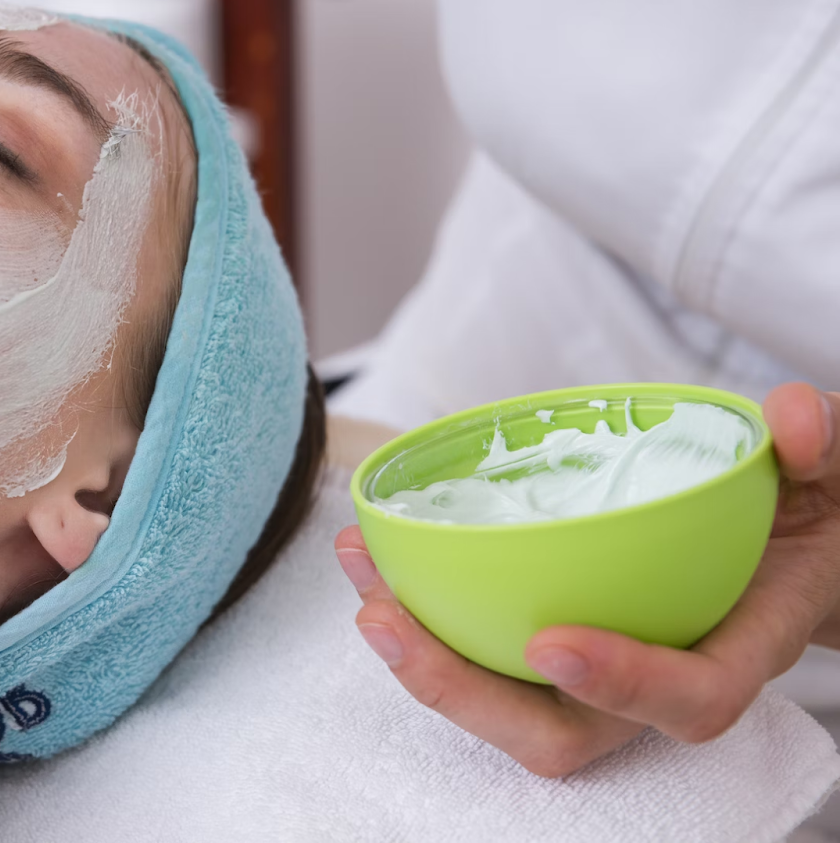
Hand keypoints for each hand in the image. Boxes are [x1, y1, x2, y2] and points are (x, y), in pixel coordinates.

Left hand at [334, 382, 839, 776]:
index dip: (621, 684)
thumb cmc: (806, 513)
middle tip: (389, 623)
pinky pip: (482, 655)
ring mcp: (599, 668)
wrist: (793, 541)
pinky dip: (423, 614)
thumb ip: (820, 442)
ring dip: (422, 660)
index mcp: (738, 646)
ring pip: (505, 706)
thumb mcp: (829, 475)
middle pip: (561, 734)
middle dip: (464, 693)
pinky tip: (373, 557)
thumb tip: (795, 422)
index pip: (690, 698)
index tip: (550, 642)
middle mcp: (658, 676)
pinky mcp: (551, 643)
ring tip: (362, 585)